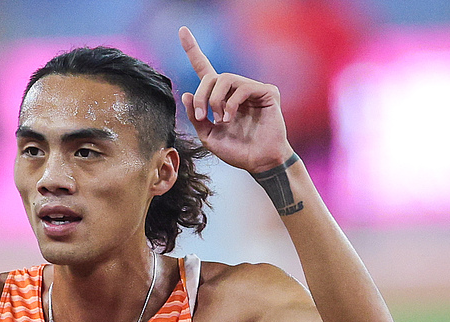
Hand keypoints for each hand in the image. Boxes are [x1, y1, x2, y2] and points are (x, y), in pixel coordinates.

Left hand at [179, 27, 292, 172]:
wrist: (259, 163)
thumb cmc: (237, 151)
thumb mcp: (209, 137)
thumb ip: (196, 118)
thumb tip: (185, 94)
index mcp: (221, 97)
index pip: (204, 67)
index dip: (192, 49)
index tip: (182, 31)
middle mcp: (236, 89)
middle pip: (211, 76)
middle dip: (201, 95)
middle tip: (201, 116)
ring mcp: (252, 89)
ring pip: (225, 78)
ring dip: (215, 99)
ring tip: (220, 119)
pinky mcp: (267, 92)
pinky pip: (242, 87)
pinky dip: (231, 103)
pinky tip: (230, 118)